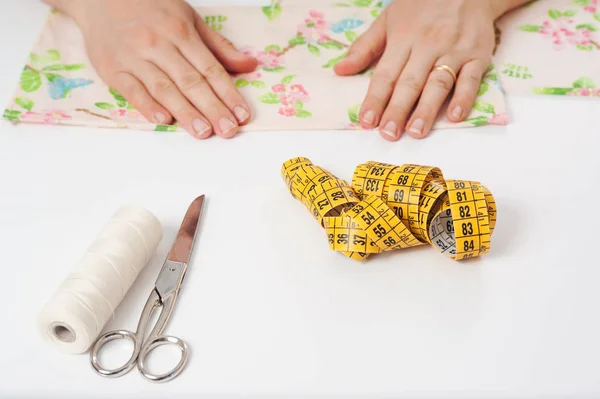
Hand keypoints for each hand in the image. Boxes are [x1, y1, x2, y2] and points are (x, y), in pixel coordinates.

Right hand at [61, 0, 257, 138]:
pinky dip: (147, 106)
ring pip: (164, 88)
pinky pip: (132, 90)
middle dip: (212, 108)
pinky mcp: (112, 68)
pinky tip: (164, 120)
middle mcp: (159, 44)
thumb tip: (250, 64)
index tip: (242, 115)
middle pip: (191, 82)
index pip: (210, 68)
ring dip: (185, 113)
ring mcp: (134, 57)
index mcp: (181, 32)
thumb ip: (218, 45)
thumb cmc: (150, 8)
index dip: (228, 93)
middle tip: (228, 130)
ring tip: (203, 132)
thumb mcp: (188, 17)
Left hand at [334, 0, 501, 140]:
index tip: (366, 121)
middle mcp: (428, 46)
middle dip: (398, 110)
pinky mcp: (478, 56)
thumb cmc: (422, 6)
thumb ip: (364, 47)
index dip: (375, 99)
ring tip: (415, 132)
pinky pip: (471, 79)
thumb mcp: (388, 19)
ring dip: (426, 110)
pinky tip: (454, 116)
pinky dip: (464, 98)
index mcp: (403, 38)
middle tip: (388, 134)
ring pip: (438, 84)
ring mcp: (454, 52)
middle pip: (410, 83)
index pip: (386, 74)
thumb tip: (340, 71)